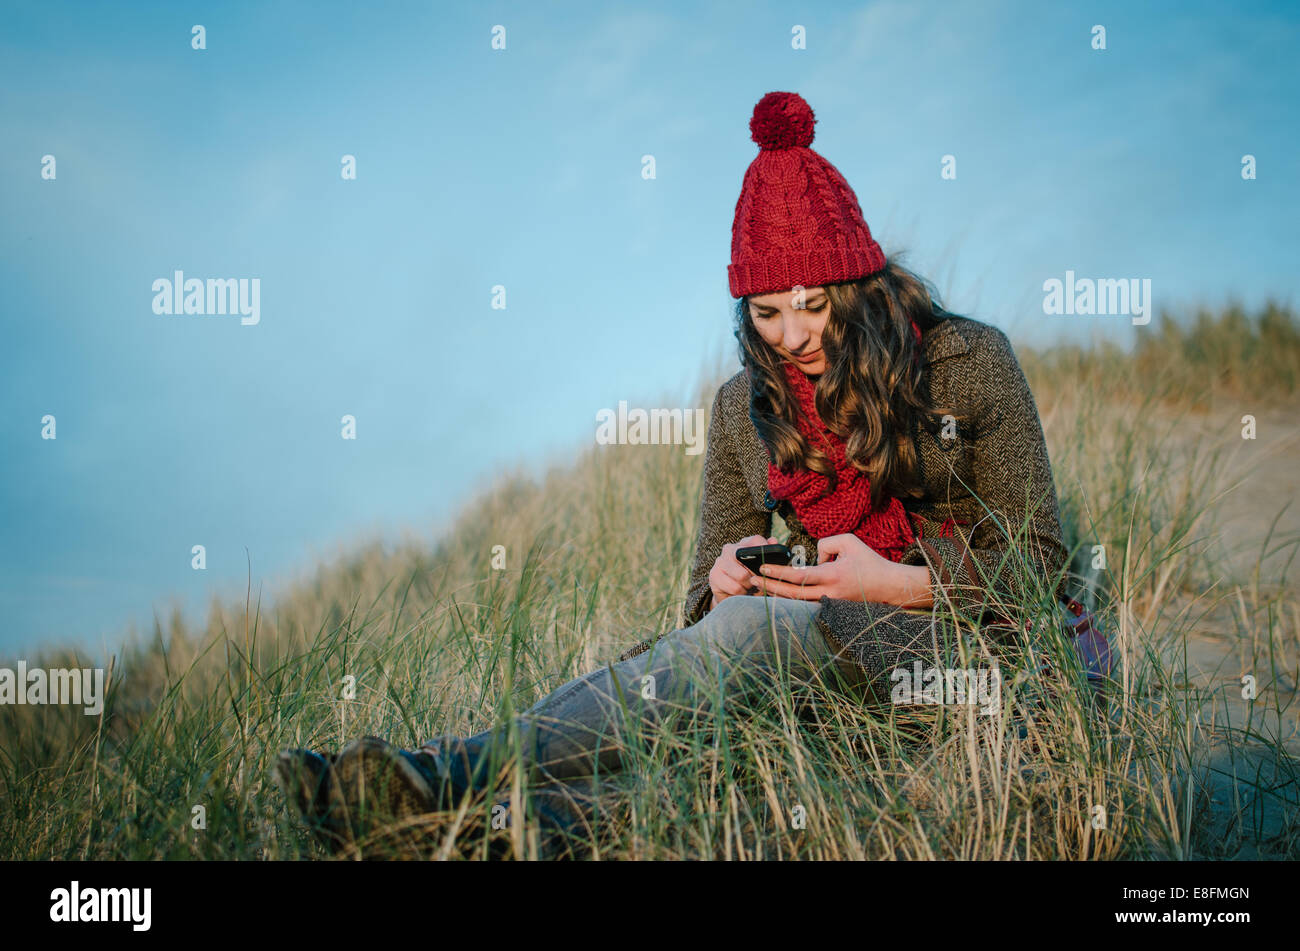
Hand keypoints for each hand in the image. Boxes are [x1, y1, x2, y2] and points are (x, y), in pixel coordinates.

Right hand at [708, 534, 778, 609]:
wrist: (732, 597)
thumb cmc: (750, 580)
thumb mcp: (762, 570)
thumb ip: (770, 555)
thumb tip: (773, 541)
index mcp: (743, 545)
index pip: (756, 540)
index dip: (765, 549)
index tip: (770, 562)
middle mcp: (730, 549)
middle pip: (747, 558)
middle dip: (756, 573)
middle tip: (758, 580)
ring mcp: (720, 561)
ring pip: (742, 575)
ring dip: (749, 585)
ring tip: (749, 587)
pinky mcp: (714, 575)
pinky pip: (734, 587)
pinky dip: (741, 593)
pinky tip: (741, 592)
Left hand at [751, 533, 917, 603]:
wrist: (888, 586)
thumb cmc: (869, 561)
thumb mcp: (849, 541)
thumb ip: (825, 544)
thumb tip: (812, 557)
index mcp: (832, 575)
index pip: (798, 576)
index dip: (777, 572)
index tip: (761, 567)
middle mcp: (829, 593)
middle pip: (791, 594)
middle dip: (769, 586)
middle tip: (750, 579)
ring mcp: (830, 604)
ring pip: (796, 604)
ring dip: (777, 596)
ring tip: (758, 587)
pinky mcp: (832, 609)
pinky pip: (806, 606)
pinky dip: (790, 601)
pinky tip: (777, 595)